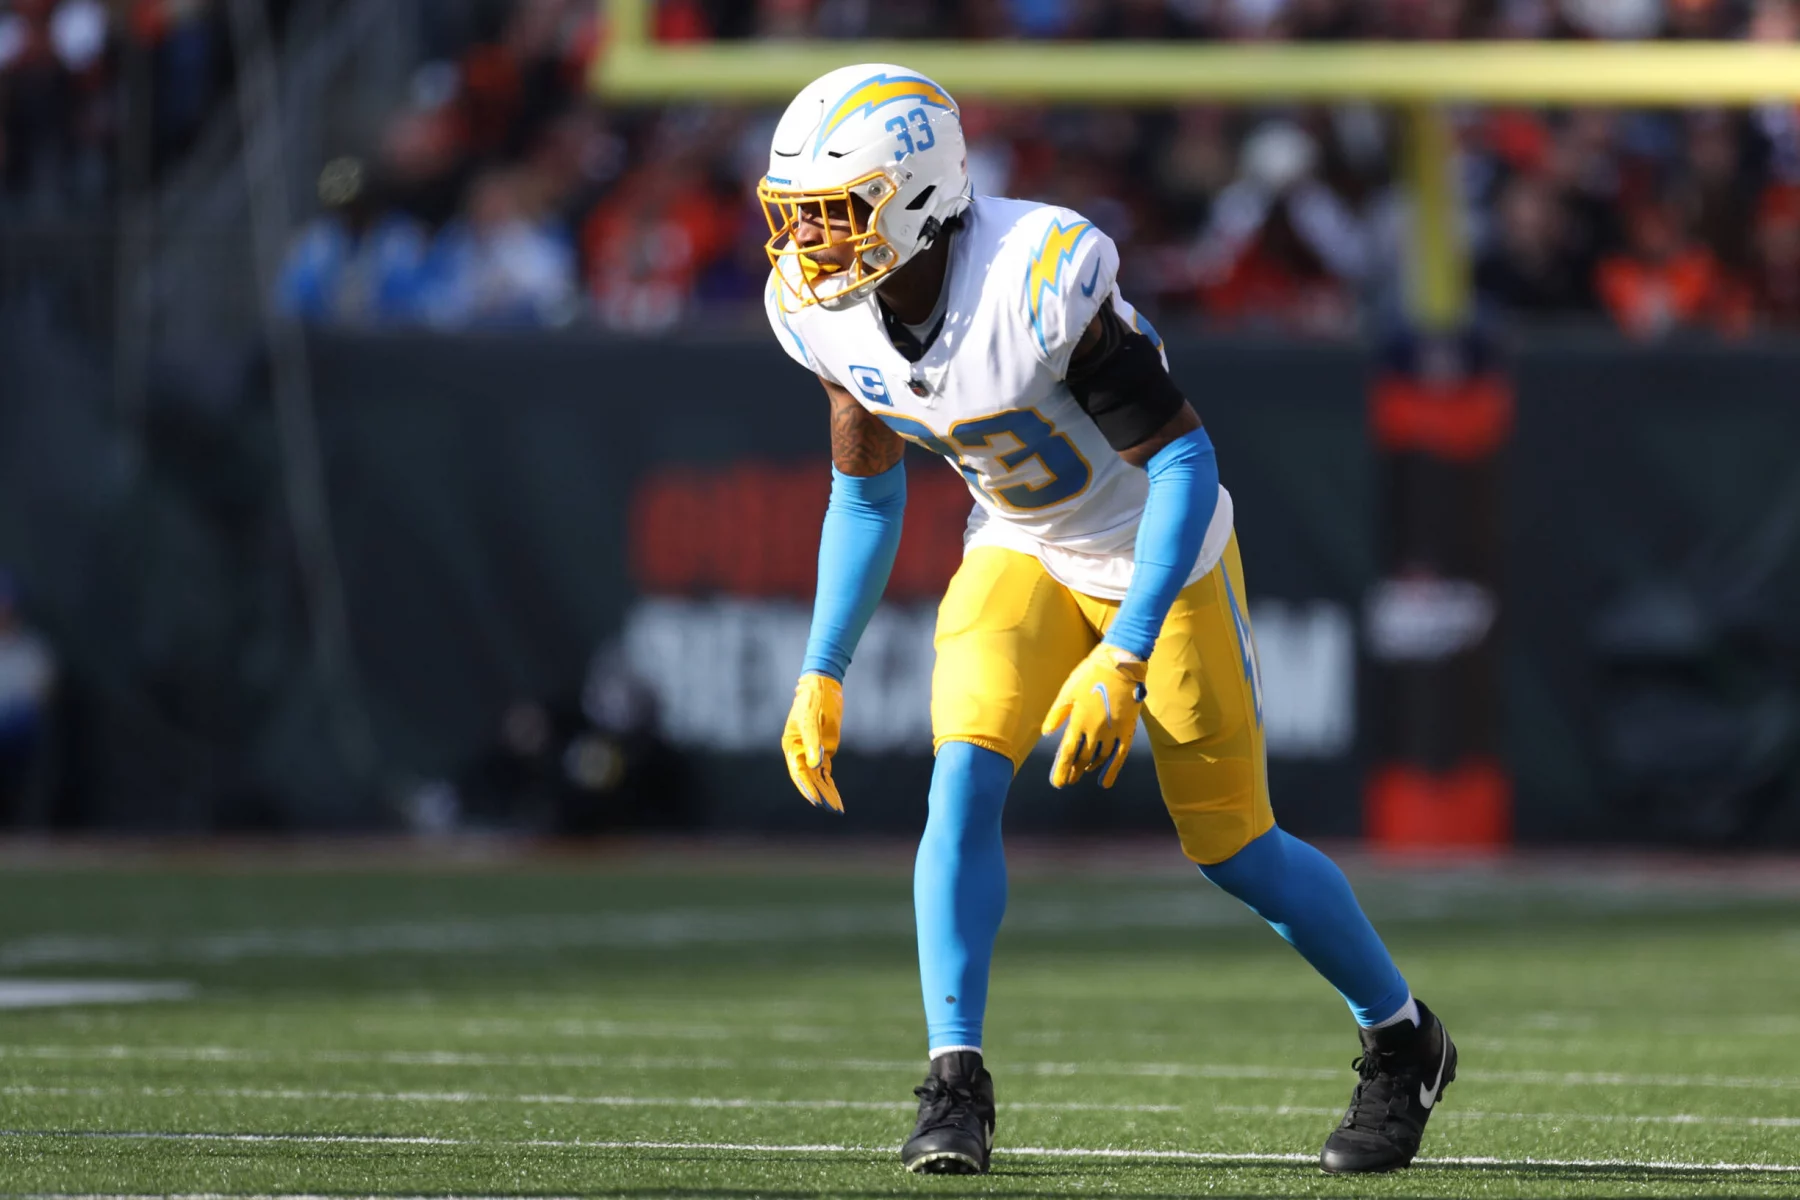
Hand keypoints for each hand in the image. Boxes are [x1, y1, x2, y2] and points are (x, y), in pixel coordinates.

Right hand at [782, 673, 843, 810]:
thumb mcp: (812, 719)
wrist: (823, 685)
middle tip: (832, 809)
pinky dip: (830, 783)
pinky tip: (835, 796)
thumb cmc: (813, 700)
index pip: (799, 772)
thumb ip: (813, 742)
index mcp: (792, 746)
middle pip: (809, 778)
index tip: (817, 800)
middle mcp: (800, 752)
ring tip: (837, 808)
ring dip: (827, 792)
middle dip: (820, 794)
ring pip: (818, 777)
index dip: (807, 787)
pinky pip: (826, 771)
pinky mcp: (825, 749)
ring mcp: (813, 751)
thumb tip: (815, 764)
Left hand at [1041, 644, 1147, 788]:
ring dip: (1090, 767)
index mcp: (1079, 721)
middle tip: (1068, 780)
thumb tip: (1047, 733)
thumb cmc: (1091, 673)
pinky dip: (1113, 770)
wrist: (1122, 663)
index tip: (1057, 783)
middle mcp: (1096, 731)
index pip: (1068, 753)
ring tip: (1083, 773)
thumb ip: (1057, 713)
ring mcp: (1113, 731)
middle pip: (1083, 758)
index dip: (1062, 770)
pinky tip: (1106, 781)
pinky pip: (1120, 755)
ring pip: (1100, 758)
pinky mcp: (1127, 729)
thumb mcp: (1068, 690)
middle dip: (1074, 771)